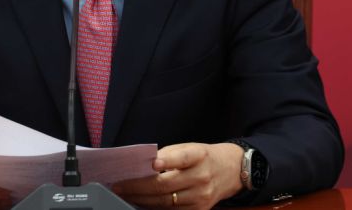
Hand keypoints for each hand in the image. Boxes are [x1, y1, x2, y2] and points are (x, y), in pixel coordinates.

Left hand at [112, 142, 243, 209]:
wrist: (233, 170)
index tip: (151, 163)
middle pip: (166, 185)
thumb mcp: (191, 147)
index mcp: (199, 156)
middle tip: (119, 185)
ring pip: (166, 202)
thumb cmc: (205, 157)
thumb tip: (143, 164)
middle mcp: (201, 177)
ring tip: (125, 195)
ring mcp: (201, 196)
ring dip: (142, 200)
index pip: (182, 158)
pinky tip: (142, 203)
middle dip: (138, 187)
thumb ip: (169, 155)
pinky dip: (155, 208)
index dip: (167, 161)